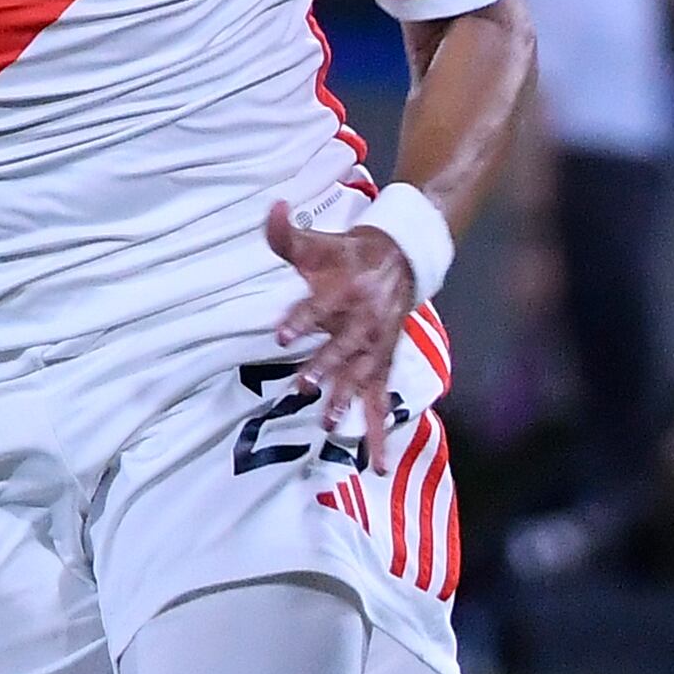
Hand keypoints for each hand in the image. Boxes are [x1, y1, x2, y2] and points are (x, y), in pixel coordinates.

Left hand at [264, 199, 417, 465]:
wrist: (401, 260)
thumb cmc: (347, 255)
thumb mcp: (317, 241)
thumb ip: (286, 232)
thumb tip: (273, 208)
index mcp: (346, 289)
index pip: (320, 305)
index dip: (302, 317)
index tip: (282, 332)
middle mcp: (363, 322)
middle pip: (342, 346)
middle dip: (323, 366)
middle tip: (302, 385)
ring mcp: (375, 348)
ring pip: (360, 376)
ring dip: (344, 398)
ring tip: (327, 421)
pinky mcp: (382, 366)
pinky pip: (380, 403)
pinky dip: (378, 435)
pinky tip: (379, 466)